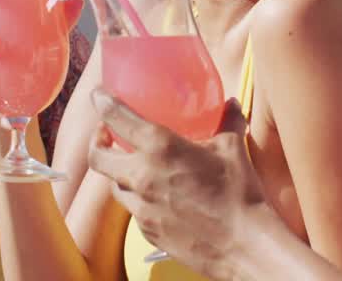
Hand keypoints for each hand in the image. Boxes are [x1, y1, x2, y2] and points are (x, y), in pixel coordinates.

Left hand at [87, 88, 263, 279]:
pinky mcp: (147, 231)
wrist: (244, 245)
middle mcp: (142, 176)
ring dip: (118, 173)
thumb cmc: (239, 193)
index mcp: (160, 148)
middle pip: (98, 157)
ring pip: (114, 186)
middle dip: (97, 143)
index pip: (116, 117)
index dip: (102, 102)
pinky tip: (155, 196)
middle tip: (106, 134)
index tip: (99, 96)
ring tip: (132, 166)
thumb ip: (228, 121)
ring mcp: (142, 207)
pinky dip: (139, 199)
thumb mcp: (233, 148)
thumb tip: (231, 104)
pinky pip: (134, 210)